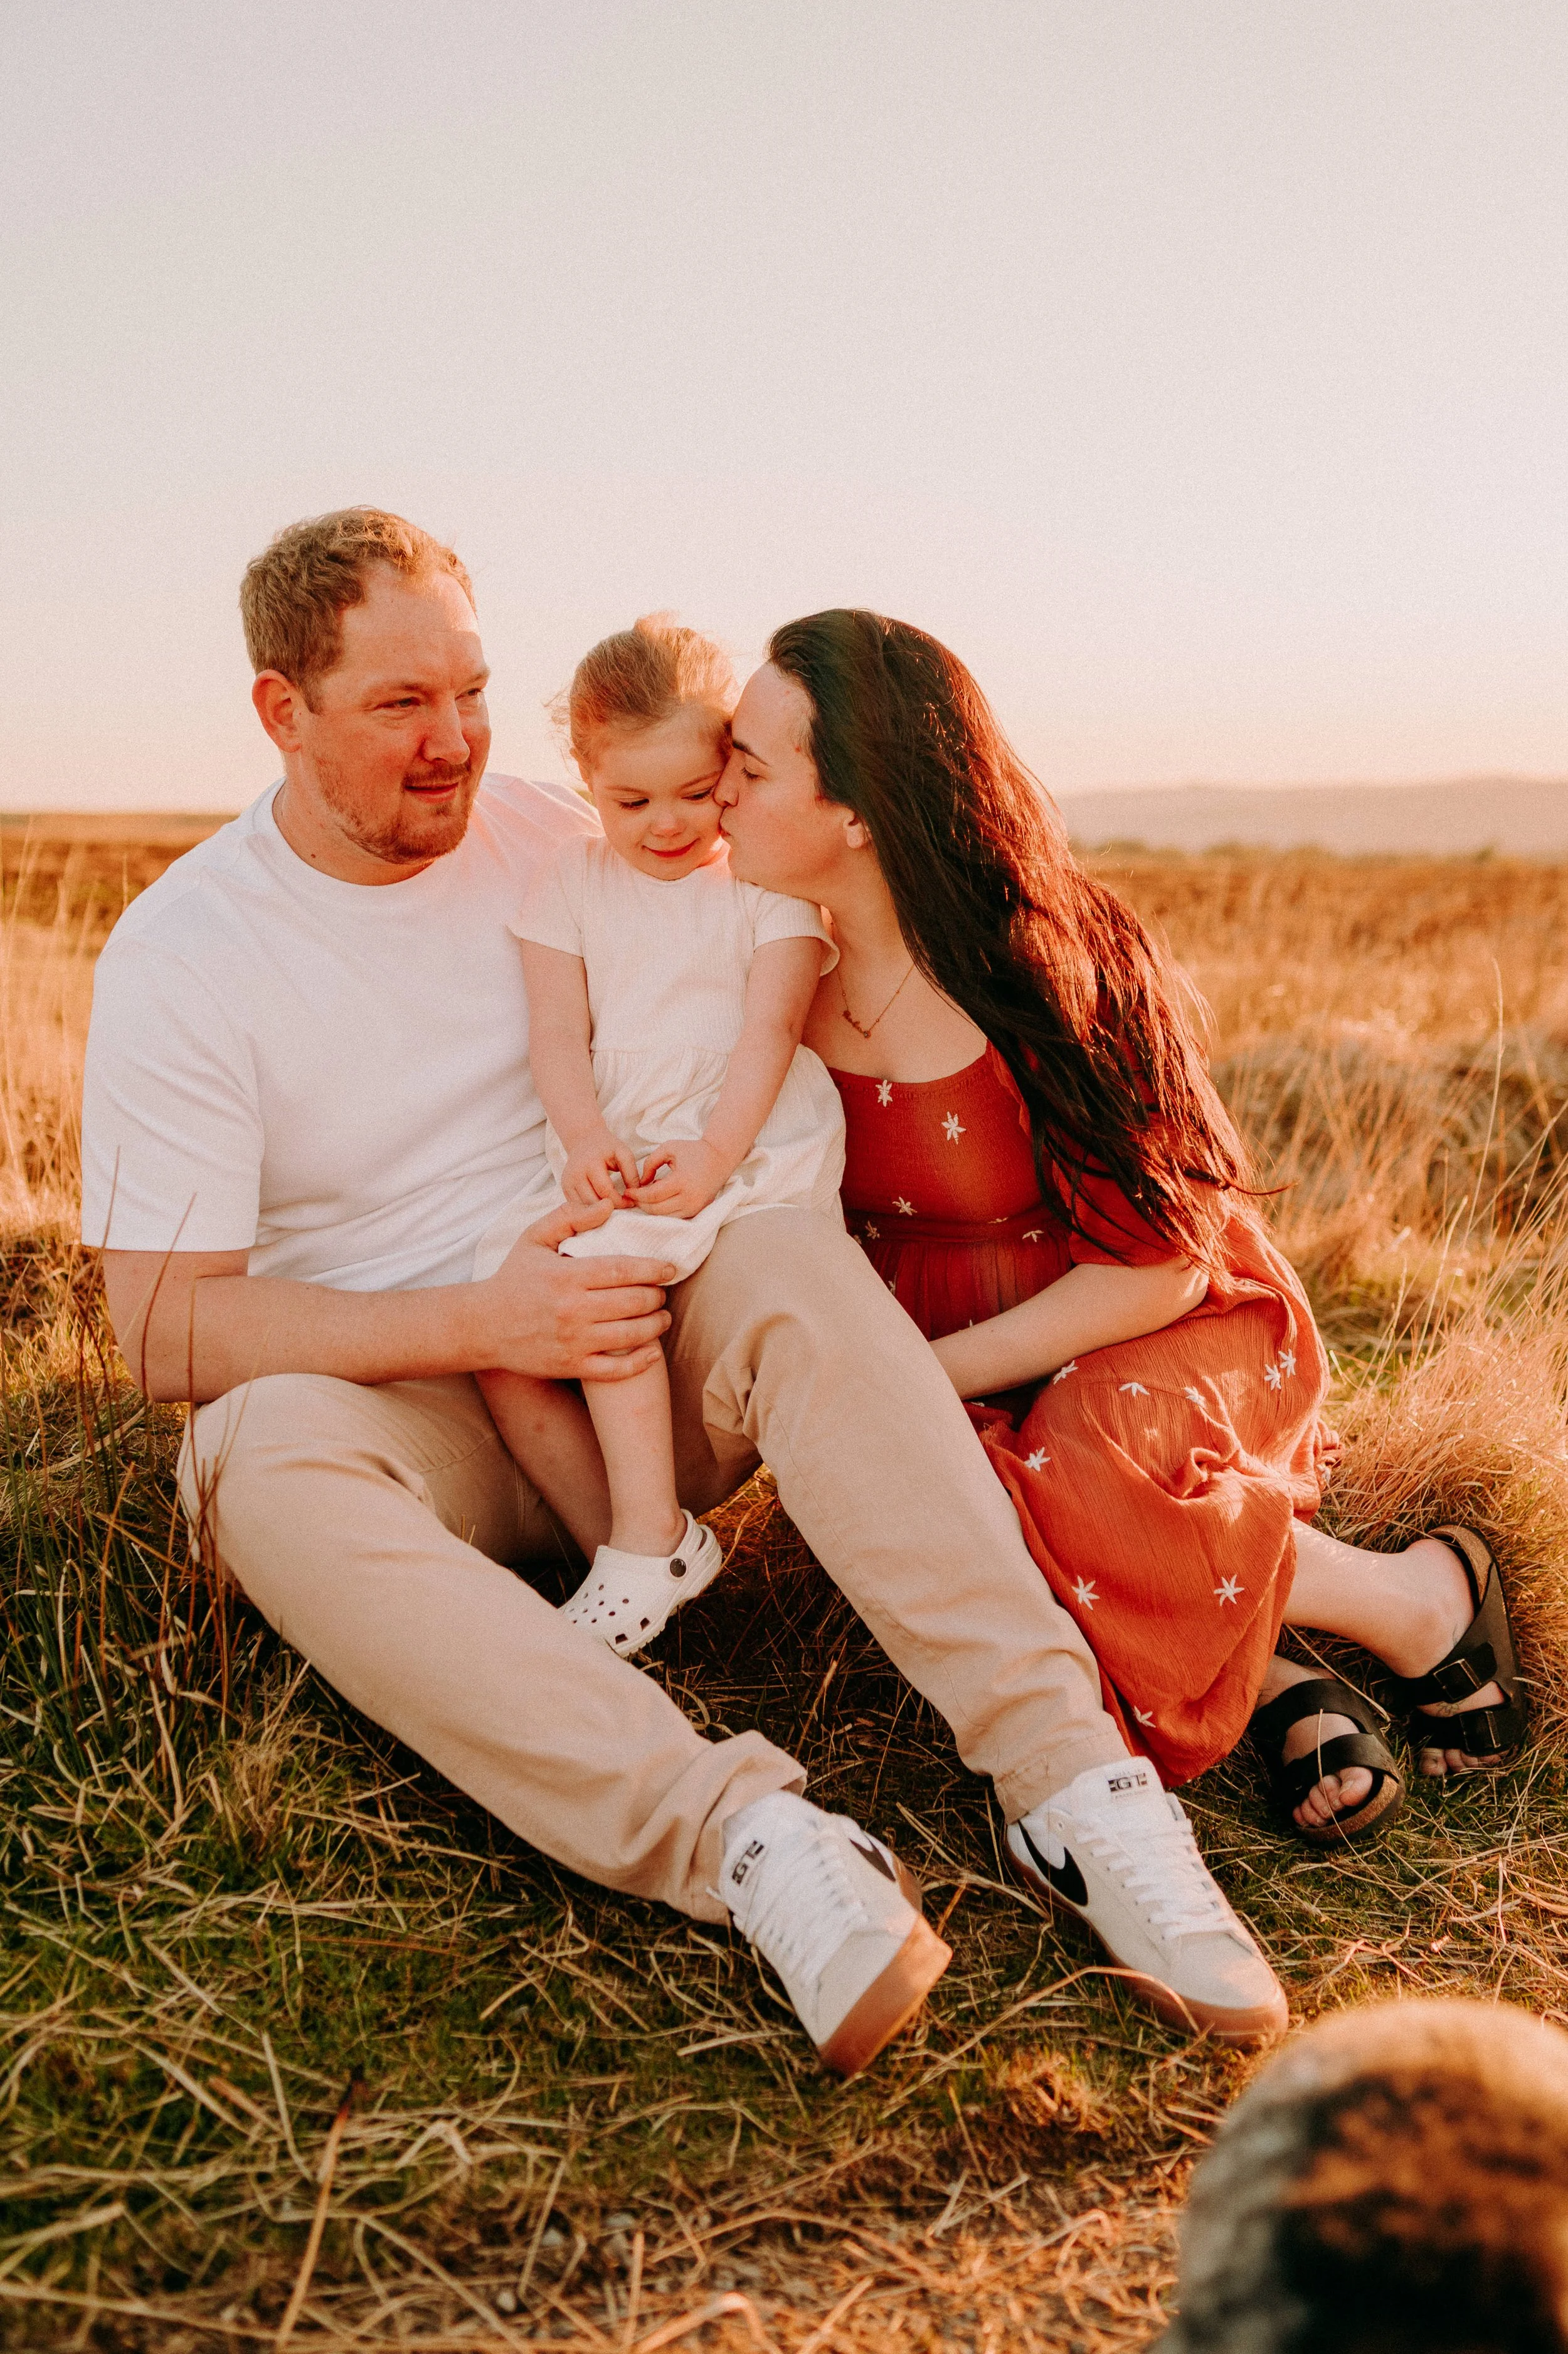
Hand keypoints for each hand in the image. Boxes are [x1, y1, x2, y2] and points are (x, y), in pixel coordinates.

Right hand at [476, 1202, 675, 1381]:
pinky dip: (640, 1362)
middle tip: (663, 1293)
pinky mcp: (571, 1366)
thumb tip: (609, 1205)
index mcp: (567, 1275)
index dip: (654, 1269)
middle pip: (633, 1302)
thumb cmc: (512, 1279)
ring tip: (663, 1317)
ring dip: (656, 1325)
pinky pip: (615, 1370)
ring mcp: (573, 1341)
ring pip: (631, 1335)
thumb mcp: (534, 1238)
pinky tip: (652, 1352)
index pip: (624, 1270)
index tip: (669, 1268)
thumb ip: (571, 1217)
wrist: (481, 1326)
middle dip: (657, 1297)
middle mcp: (572, 1309)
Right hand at [559, 1130, 641, 1207]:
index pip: (605, 1191)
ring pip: (584, 1207)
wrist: (584, 1141)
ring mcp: (567, 1182)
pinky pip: (578, 1206)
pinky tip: (601, 1206)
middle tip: (623, 1206)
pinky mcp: (565, 1188)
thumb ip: (631, 1173)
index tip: (630, 1202)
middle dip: (610, 1208)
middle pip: (593, 1201)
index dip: (619, 1201)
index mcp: (590, 1164)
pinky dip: (590, 1209)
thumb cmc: (606, 1148)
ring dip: (600, 1211)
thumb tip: (635, 1193)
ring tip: (613, 1206)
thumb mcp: (623, 1153)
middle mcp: (575, 1174)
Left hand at [627, 1137, 730, 1217]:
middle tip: (633, 1195)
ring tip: (648, 1194)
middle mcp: (689, 1199)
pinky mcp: (697, 1211)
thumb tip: (642, 1182)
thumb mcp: (668, 1149)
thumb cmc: (693, 1151)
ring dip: (652, 1208)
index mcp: (682, 1182)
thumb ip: (650, 1163)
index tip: (628, 1191)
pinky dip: (663, 1210)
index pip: (652, 1196)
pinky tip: (661, 1198)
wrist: (719, 1158)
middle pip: (656, 1210)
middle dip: (641, 1204)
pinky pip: (674, 1216)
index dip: (637, 1195)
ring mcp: (694, 1207)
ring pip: (664, 1216)